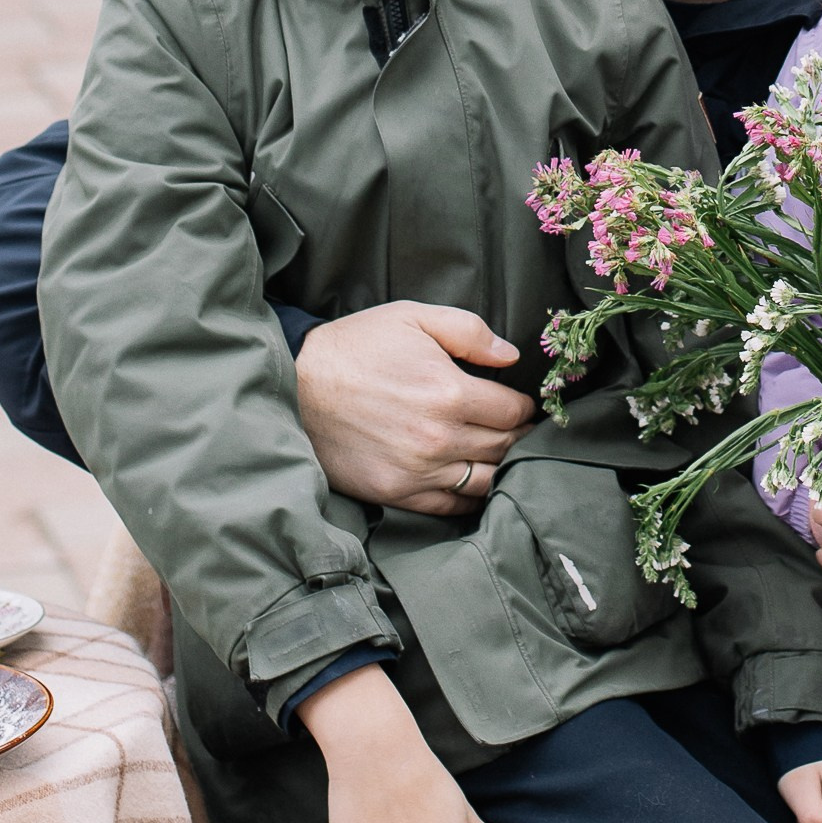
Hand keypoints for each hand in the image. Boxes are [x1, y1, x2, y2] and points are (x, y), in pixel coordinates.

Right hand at [295, 302, 534, 515]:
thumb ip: (469, 331)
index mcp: (450, 392)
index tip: (523, 406)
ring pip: (485, 480)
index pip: (513, 412)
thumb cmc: (356, 347)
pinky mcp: (396, 492)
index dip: (525, 407)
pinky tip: (475, 483)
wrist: (296, 386)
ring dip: (500, 468)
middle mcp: (439, 437)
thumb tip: (511, 356)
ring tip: (502, 456)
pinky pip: (452, 505)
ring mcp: (418, 470)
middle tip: (522, 432)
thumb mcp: (412, 317)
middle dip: (518, 437)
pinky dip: (471, 497)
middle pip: (504, 447)